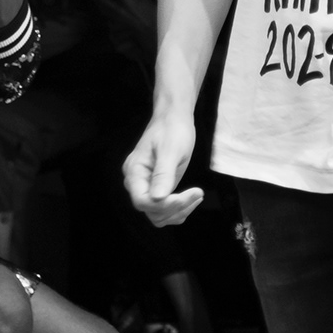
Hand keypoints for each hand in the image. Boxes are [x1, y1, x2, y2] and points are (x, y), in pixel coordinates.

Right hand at [123, 112, 204, 226]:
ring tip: (197, 196)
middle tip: (197, 194)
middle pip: (151, 210)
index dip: (165, 204)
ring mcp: (147, 186)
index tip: (188, 195)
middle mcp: (137, 182)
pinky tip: (193, 198)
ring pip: (158, 214)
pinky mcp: (158, 187)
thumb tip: (157, 199)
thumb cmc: (172, 128)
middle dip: (175, 208)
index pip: (142, 201)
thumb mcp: (170, 149)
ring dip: (178, 211)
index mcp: (134, 172)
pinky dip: (178, 209)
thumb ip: (163, 174)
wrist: (174, 118)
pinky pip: (164, 208)